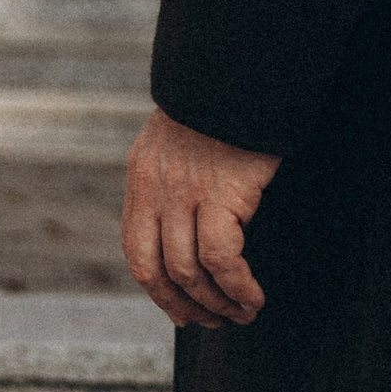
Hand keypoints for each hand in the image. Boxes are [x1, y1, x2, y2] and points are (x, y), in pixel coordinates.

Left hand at [121, 111, 280, 331]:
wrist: (241, 68)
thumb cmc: (224, 104)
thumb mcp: (180, 140)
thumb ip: (174, 178)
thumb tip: (188, 222)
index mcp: (142, 177)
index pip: (137, 252)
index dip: (157, 292)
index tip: (180, 313)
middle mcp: (156, 189)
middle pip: (159, 270)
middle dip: (186, 306)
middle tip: (214, 324)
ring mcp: (186, 192)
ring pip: (190, 271)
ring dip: (217, 303)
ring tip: (242, 315)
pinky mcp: (222, 193)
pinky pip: (222, 258)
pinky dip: (237, 287)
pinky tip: (253, 297)